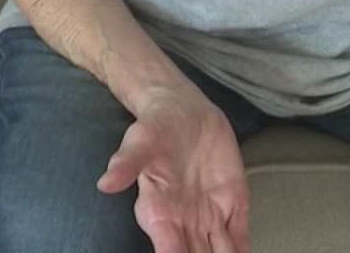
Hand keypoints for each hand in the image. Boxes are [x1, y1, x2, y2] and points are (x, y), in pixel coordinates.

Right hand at [96, 83, 250, 252]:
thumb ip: (126, 162)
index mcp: (158, 212)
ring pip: (218, 250)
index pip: (169, 249)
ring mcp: (209, 214)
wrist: (184, 110)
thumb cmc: (156, 127)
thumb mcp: (140, 140)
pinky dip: (243, 249)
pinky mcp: (232, 202)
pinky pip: (239, 232)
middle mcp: (182, 221)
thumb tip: (106, 183)